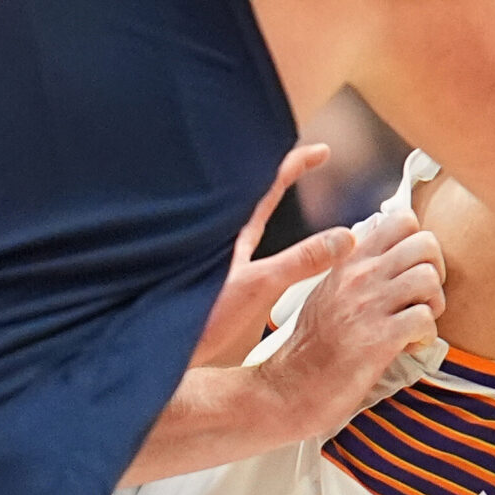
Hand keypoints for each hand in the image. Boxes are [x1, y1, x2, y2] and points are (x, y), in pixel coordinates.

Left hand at [194, 144, 352, 366]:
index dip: (297, 163)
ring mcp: (208, 252)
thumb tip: (343, 238)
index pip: (269, 182)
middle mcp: (217, 233)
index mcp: (230, 227)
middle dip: (276, 176)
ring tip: (278, 190)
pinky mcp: (200, 273)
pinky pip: (230, 242)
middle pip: (251, 192)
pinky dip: (247, 233)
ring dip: (260, 203)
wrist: (151, 344)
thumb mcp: (257, 284)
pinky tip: (247, 242)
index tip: (322, 151)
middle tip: (299, 162)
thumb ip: (301, 261)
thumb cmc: (192, 313)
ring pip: (238, 216)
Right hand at [256, 203, 444, 436]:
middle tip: (421, 299)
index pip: (401, 220)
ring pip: (429, 277)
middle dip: (435, 271)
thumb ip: (356, 271)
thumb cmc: (311, 348)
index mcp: (347, 262)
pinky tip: (409, 346)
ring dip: (433, 304)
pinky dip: (426, 336)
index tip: (410, 272)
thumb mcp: (327, 293)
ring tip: (416, 324)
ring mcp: (367, 305)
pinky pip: (424, 319)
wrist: (288, 388)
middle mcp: (358, 276)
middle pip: (425, 242)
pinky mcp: (378, 338)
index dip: (418, 245)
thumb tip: (391, 258)